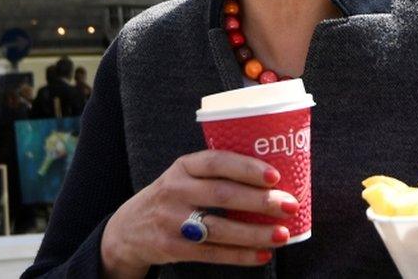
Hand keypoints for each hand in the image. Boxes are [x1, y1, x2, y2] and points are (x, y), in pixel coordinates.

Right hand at [100, 150, 298, 277]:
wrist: (128, 229)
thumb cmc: (171, 197)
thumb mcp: (183, 176)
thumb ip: (214, 174)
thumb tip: (272, 179)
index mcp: (181, 167)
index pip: (216, 161)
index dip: (246, 167)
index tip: (275, 175)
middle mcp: (175, 191)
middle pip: (222, 195)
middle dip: (260, 201)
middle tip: (289, 205)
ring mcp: (172, 221)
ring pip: (220, 228)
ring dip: (255, 233)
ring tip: (282, 234)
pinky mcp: (173, 248)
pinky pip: (213, 253)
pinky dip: (241, 255)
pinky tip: (263, 254)